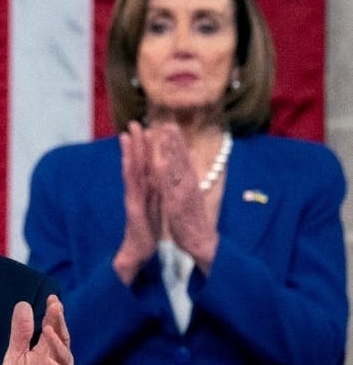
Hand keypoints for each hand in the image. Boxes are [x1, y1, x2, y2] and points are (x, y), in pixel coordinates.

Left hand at [0, 296, 72, 364]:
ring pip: (64, 358)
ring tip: (48, 329)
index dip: (53, 314)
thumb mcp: (15, 355)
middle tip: (56, 306)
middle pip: (61, 339)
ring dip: (58, 344)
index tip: (52, 298)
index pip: (53, 329)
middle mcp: (55, 362)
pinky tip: (50, 362)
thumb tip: (24, 305)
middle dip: (59, 323)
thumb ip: (20, 333)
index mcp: (45, 351)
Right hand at [113, 120, 160, 284]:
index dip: (145, 146)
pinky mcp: (133, 207)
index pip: (145, 164)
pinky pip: (133, 187)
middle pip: (136, 162)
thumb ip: (157, 189)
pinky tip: (130, 160)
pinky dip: (131, 172)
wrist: (139, 251)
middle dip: (135, 142)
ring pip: (131, 171)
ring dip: (129, 152)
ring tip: (126, 136)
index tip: (146, 128)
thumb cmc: (147, 229)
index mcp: (145, 189)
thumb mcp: (155, 205)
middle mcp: (136, 191)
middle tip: (133, 123)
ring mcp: (133, 198)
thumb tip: (161, 175)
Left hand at [151, 123, 218, 272]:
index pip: (182, 159)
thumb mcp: (192, 192)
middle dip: (175, 142)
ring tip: (166, 137)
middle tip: (169, 123)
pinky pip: (171, 188)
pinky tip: (163, 164)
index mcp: (189, 182)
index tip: (171, 126)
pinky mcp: (178, 206)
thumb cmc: (194, 218)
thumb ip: (191, 174)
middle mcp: (188, 185)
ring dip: (172, 152)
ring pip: (177, 169)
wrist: (201, 241)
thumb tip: (192, 154)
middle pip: (181, 160)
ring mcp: (184, 194)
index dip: (176, 143)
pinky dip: (168, 176)